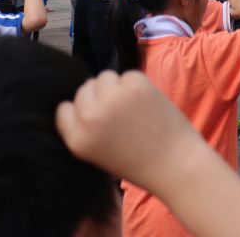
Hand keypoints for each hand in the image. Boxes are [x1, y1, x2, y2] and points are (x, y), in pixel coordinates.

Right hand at [56, 70, 204, 194]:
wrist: (175, 164)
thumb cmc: (139, 162)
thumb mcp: (98, 153)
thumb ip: (85, 128)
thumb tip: (82, 99)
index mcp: (77, 139)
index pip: (64, 109)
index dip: (81, 110)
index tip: (96, 116)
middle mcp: (91, 117)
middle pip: (84, 89)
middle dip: (99, 96)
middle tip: (120, 111)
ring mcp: (113, 98)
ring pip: (105, 77)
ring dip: (116, 86)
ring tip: (133, 106)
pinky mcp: (136, 85)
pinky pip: (128, 75)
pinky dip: (136, 84)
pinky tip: (147, 103)